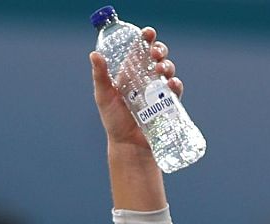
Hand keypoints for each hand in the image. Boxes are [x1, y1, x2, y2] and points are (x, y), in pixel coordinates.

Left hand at [90, 27, 184, 149]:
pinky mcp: (168, 103)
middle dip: (159, 50)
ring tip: (161, 69)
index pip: (140, 51)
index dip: (146, 39)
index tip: (148, 33)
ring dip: (167, 65)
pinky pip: (175, 89)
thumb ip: (100, 76)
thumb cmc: (114, 122)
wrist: (128, 145)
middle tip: (155, 54)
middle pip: (157, 57)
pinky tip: (171, 84)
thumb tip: (94, 54)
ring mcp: (158, 91)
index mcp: (130, 74)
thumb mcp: (104, 97)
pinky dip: (175, 84)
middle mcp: (146, 79)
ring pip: (168, 70)